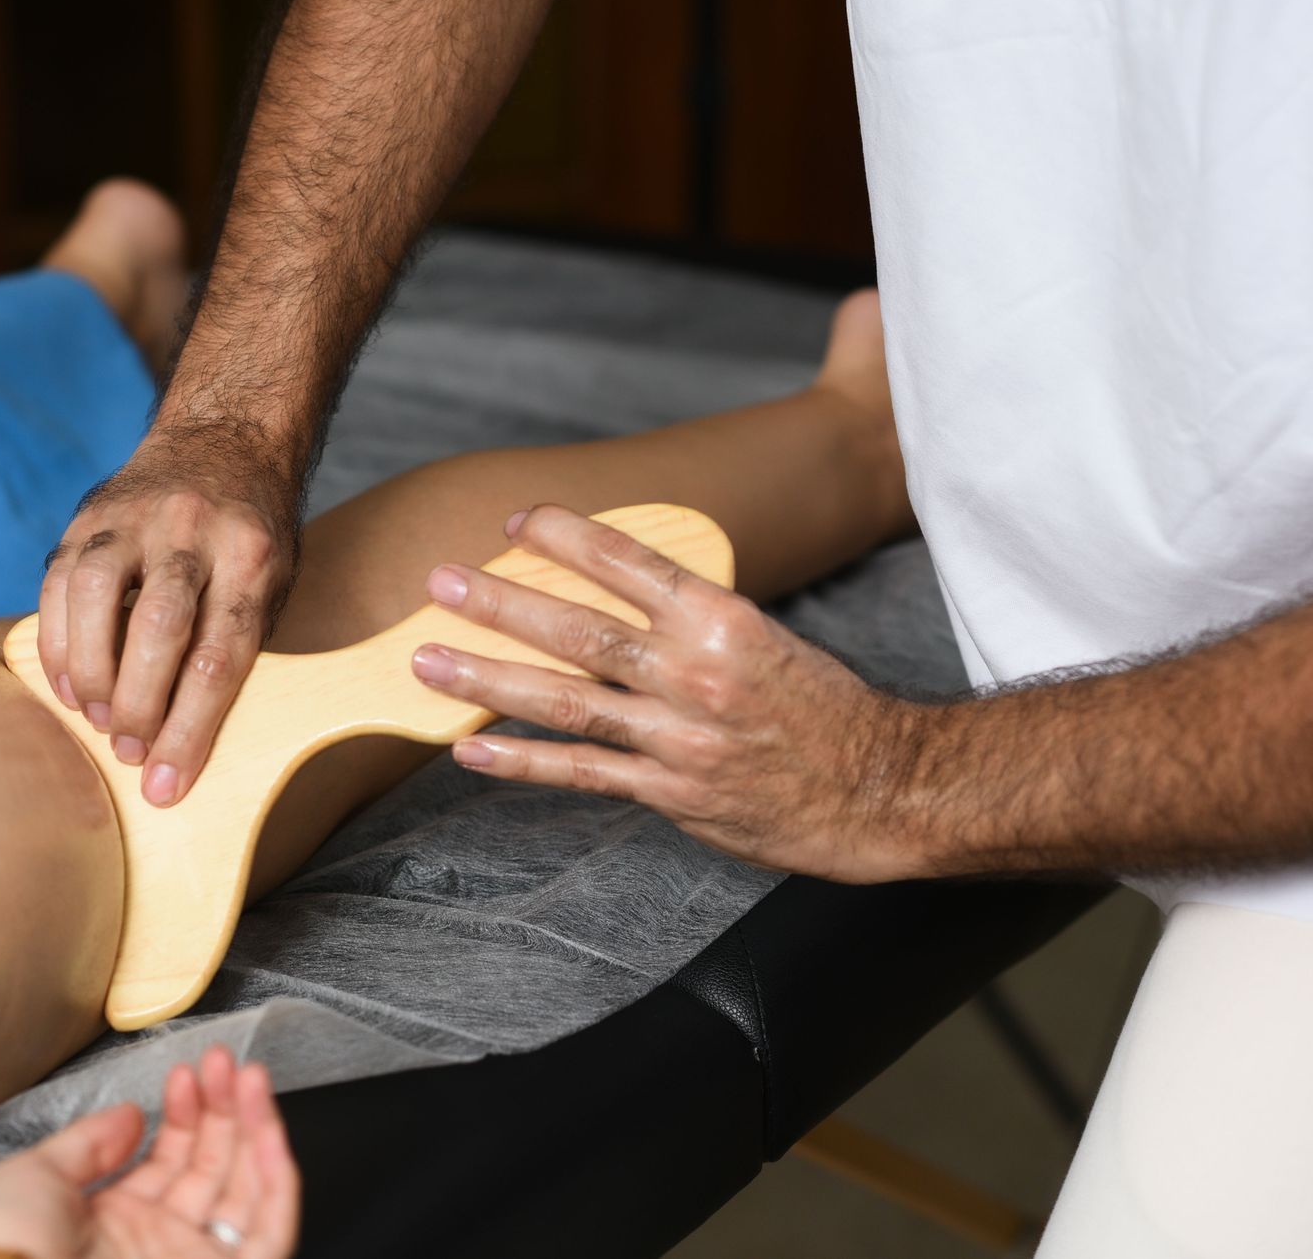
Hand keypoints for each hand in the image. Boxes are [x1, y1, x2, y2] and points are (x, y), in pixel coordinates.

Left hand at [0, 1047, 299, 1258]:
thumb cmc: (13, 1251)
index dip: (183, 1114)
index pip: (169, 1160)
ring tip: (251, 1076)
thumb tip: (134, 1114)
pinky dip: (277, 1179)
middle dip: (222, 1108)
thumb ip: (87, 1142)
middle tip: (223, 1061)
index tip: (185, 1074)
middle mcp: (161, 1242)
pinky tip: (268, 1130)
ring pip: (248, 1190)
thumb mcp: (30, 1179)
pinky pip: (271, 1230)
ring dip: (256, 1128)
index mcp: (116, 1223)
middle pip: (213, 1167)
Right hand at [42, 416, 299, 805]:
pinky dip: (58, 642)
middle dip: (139, 705)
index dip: (190, 728)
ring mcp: (135, 516)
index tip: (166, 786)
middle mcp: (193, 529)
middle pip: (160, 627)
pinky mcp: (90, 515)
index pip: (220, 654)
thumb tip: (183, 744)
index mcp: (253, 555)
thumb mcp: (274, 584)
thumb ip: (235, 647)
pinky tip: (70, 684)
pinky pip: (60, 583)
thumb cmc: (252, 538)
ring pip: (97, 596)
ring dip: (91, 674)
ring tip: (99, 720)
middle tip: (130, 752)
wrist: (225, 439)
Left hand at [408, 505, 935, 882]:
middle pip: (579, 629)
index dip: (565, 539)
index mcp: (723, 619)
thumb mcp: (768, 638)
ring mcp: (678, 737)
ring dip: (489, 679)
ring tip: (428, 660)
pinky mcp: (671, 792)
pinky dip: (521, 763)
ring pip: (566, 701)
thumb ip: (694, 620)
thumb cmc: (826, 709)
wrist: (883, 789)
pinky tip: (471, 750)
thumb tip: (622, 598)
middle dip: (501, 603)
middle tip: (440, 581)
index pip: (629, 563)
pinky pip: (583, 773)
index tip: (515, 521)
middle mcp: (695, 672)